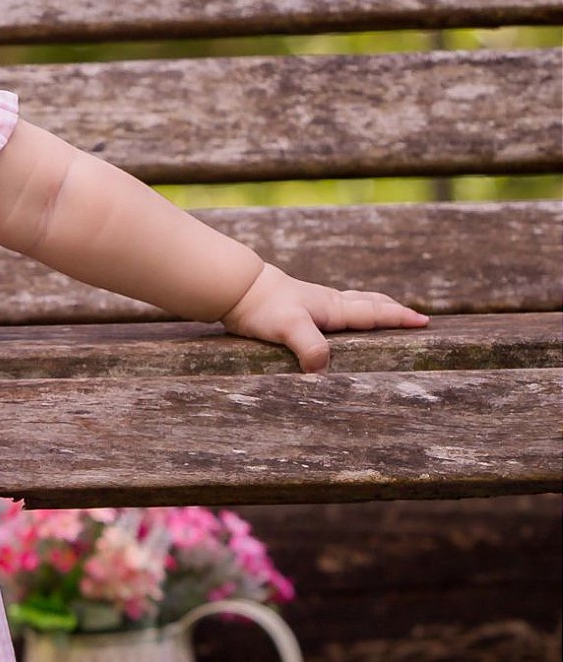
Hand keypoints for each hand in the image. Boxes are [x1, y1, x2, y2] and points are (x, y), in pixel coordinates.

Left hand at [218, 262, 429, 373]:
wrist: (236, 288)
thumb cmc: (264, 306)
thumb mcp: (289, 328)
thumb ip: (310, 347)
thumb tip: (323, 372)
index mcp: (333, 308)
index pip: (374, 314)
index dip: (399, 319)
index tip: (424, 322)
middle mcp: (327, 303)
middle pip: (368, 304)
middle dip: (392, 311)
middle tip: (415, 316)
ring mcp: (313, 303)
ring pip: (352, 303)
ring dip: (373, 307)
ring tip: (384, 310)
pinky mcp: (297, 308)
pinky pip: (333, 308)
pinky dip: (348, 310)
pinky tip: (336, 316)